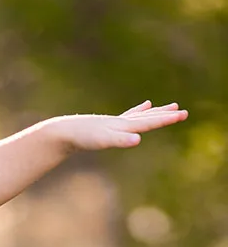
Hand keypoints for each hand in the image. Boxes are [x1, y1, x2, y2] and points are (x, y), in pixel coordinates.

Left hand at [52, 100, 188, 152]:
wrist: (64, 131)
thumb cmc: (84, 137)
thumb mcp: (104, 140)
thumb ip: (121, 140)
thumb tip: (138, 140)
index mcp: (124, 126)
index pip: (149, 122)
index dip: (166, 120)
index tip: (182, 114)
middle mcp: (122, 122)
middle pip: (148, 117)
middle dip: (165, 115)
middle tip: (183, 111)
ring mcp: (115, 122)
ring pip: (140, 116)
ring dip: (155, 112)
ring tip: (168, 105)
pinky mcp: (107, 125)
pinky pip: (128, 117)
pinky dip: (138, 112)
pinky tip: (143, 107)